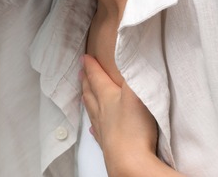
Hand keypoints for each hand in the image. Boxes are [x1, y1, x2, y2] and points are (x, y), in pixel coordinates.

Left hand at [81, 54, 164, 175]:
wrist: (129, 161)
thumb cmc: (133, 127)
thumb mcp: (137, 93)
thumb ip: (133, 74)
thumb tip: (128, 56)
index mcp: (107, 96)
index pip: (97, 77)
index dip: (91, 66)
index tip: (84, 57)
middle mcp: (102, 111)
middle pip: (91, 93)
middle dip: (86, 81)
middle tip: (81, 73)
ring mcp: (103, 129)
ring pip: (92, 111)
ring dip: (87, 100)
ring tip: (83, 94)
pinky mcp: (108, 145)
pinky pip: (98, 132)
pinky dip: (94, 127)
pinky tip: (93, 128)